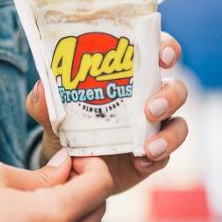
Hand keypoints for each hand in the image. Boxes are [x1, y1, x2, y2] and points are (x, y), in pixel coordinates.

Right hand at [0, 152, 111, 221]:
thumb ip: (42, 173)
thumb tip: (68, 167)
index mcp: (52, 215)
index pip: (100, 185)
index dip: (92, 166)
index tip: (75, 162)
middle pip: (99, 211)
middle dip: (86, 190)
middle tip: (60, 179)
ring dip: (77, 218)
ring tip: (44, 207)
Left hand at [26, 32, 188, 194]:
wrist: (67, 172)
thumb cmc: (66, 129)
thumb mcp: (51, 115)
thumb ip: (44, 103)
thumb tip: (42, 86)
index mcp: (129, 76)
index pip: (156, 52)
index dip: (167, 49)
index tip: (164, 57)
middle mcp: (148, 98)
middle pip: (176, 88)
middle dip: (170, 96)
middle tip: (149, 108)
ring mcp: (154, 129)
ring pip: (179, 124)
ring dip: (170, 134)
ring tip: (148, 147)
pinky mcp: (154, 157)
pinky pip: (166, 156)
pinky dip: (157, 158)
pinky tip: (140, 163)